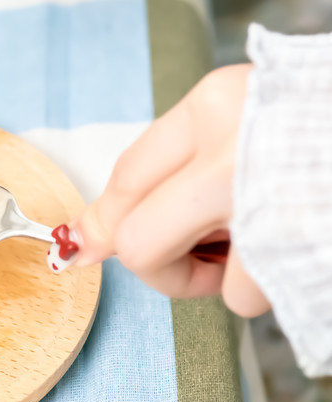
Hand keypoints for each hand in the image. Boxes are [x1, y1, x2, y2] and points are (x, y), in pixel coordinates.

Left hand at [64, 65, 270, 316]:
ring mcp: (253, 203)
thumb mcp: (256, 123)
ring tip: (264, 245)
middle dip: (150, 260)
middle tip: (198, 260)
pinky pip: (237, 297)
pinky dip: (259, 289)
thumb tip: (93, 232)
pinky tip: (294, 253)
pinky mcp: (284, 252)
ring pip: (174, 268)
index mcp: (216, 105)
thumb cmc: (326, 134)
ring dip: (210, 277)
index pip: (127, 175)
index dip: (105, 219)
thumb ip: (183, 164)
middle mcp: (225, 149)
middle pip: (129, 232)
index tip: (94, 242)